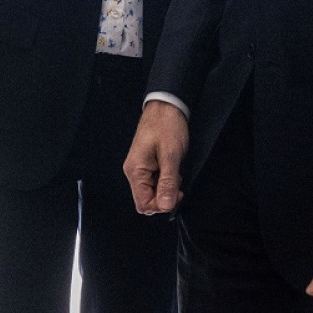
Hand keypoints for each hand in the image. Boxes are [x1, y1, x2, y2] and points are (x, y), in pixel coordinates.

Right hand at [123, 100, 188, 214]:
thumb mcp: (170, 155)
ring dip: (165, 188)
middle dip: (164, 197)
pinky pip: (154, 182)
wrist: (166, 106)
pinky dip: (165, 180)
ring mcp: (139, 167)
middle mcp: (134, 171)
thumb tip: (166, 206)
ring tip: (175, 172)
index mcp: (135, 170)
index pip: (143, 204)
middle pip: (146, 200)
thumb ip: (168, 182)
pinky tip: (172, 169)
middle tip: (178, 184)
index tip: (176, 195)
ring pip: (151, 191)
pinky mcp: (146, 164)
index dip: (161, 205)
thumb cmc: (167, 125)